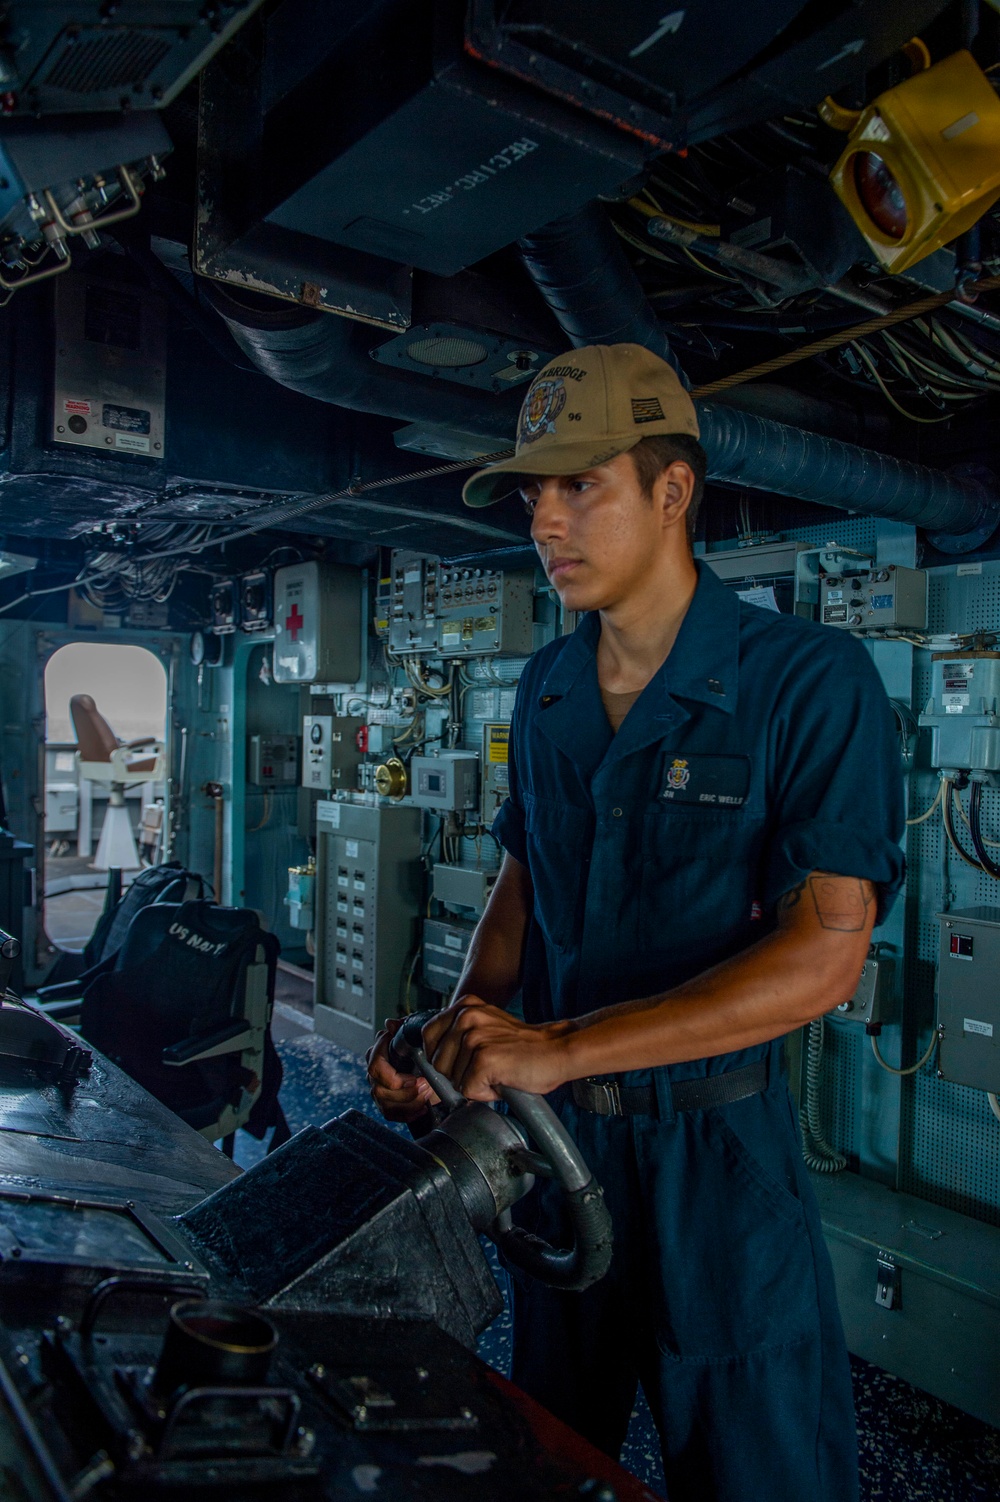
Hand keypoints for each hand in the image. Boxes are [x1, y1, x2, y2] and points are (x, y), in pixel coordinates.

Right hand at [366, 1017, 439, 1123]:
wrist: (430, 1065)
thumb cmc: (420, 1048)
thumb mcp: (416, 1034)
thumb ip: (404, 1028)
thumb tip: (391, 1024)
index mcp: (378, 1054)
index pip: (375, 1065)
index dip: (393, 1075)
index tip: (416, 1077)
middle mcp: (374, 1074)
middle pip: (379, 1090)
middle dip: (405, 1092)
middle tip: (426, 1086)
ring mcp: (379, 1090)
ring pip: (385, 1104)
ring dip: (410, 1102)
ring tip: (428, 1094)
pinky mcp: (386, 1105)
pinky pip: (391, 1115)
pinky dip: (409, 1114)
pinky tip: (424, 1107)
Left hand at [422, 996, 573, 1101]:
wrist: (557, 1051)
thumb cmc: (524, 1047)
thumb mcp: (485, 1028)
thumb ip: (458, 1036)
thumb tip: (429, 1059)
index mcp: (465, 1006)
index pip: (428, 1036)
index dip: (441, 1056)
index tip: (460, 1062)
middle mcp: (466, 1017)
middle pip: (438, 1063)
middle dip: (459, 1074)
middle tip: (488, 1067)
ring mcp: (473, 1038)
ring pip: (453, 1080)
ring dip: (475, 1084)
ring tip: (498, 1071)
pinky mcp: (483, 1060)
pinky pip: (469, 1091)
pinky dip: (487, 1093)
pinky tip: (504, 1080)